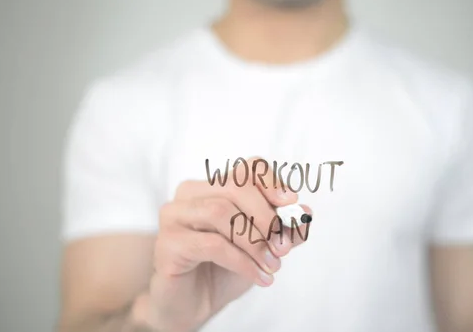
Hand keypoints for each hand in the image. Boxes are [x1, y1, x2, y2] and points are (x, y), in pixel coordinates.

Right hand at [147, 157, 310, 331]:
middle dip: (265, 216)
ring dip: (254, 241)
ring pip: (220, 212)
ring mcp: (174, 216)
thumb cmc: (226, 269)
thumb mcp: (263, 248)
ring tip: (272, 265)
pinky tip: (258, 276)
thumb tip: (305, 213)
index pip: (246, 169)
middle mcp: (190, 193)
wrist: (194, 304)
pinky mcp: (167, 243)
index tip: (291, 203)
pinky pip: (211, 244)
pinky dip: (241, 261)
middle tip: (283, 246)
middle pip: (233, 186)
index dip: (271, 182)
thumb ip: (283, 230)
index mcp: (214, 186)